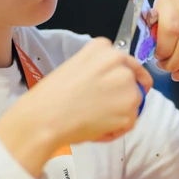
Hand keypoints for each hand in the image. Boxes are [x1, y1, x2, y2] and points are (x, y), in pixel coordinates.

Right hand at [0, 38, 152, 175]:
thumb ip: (99, 67)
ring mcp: (128, 90)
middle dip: (121, 96)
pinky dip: (116, 128)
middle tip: (98, 105)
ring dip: (119, 112)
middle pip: (134, 83)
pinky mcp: (129, 113)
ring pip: (133, 103)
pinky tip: (96, 126)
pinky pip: (129, 122)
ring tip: (93, 117)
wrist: (44, 118)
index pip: (128, 64)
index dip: (120, 79)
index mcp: (105, 50)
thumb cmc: (52, 95)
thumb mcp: (75, 66)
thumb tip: (114, 79)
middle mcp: (121, 66)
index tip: (114, 87)